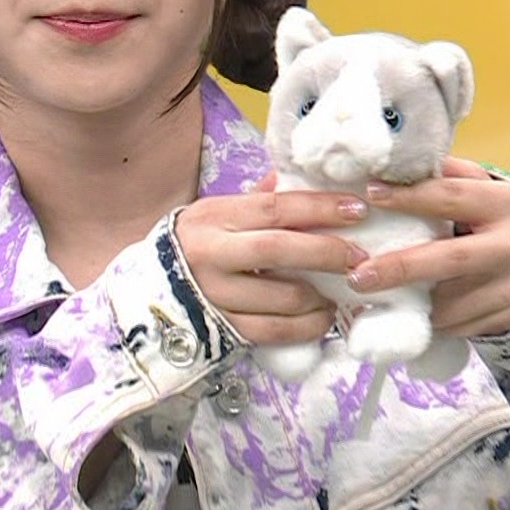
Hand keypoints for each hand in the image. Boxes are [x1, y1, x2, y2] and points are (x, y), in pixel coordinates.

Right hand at [174, 173, 368, 345]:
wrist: (150, 286)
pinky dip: (306, 327)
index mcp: (216, 217)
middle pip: (280, 250)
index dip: (320, 208)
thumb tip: (304, 178)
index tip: (356, 209)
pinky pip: (274, 332)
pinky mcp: (223, 329)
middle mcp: (213, 255)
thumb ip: (260, 200)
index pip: (275, 208)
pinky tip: (322, 318)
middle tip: (359, 257)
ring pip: (282, 298)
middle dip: (327, 252)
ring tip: (342, 290)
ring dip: (321, 296)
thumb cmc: (197, 241)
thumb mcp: (219, 211)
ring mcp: (217, 295)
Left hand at [344, 157, 509, 338]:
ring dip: (409, 302)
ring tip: (371, 298)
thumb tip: (394, 167)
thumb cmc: (502, 220)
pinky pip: (459, 325)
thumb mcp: (485, 190)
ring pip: (452, 301)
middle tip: (358, 275)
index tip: (370, 195)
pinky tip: (406, 313)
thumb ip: (448, 177)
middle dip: (399, 268)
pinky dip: (429, 320)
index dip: (409, 196)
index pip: (452, 196)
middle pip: (450, 258)